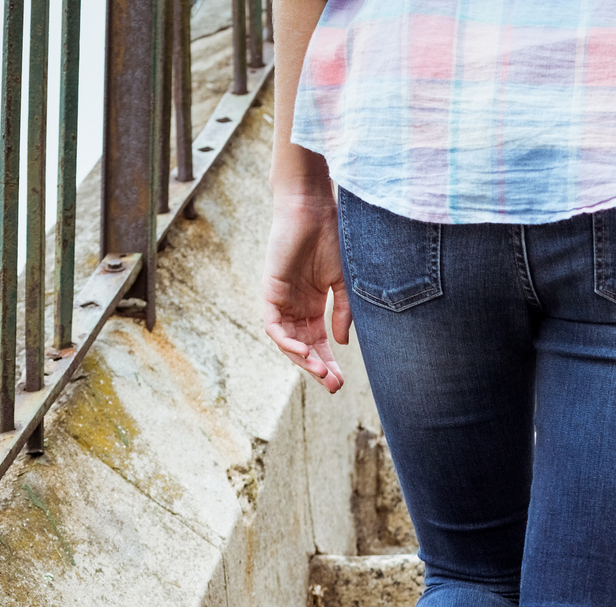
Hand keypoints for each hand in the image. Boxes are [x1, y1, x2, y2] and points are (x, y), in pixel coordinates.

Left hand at [261, 193, 350, 392]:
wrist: (314, 210)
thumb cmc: (333, 239)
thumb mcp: (345, 283)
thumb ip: (344, 313)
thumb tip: (340, 343)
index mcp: (314, 305)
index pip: (320, 343)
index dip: (330, 363)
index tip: (342, 383)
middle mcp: (296, 306)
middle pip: (304, 347)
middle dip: (318, 369)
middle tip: (333, 386)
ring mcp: (282, 300)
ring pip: (287, 342)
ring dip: (303, 360)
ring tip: (321, 372)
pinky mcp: (271, 292)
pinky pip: (273, 326)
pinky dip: (287, 342)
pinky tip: (304, 352)